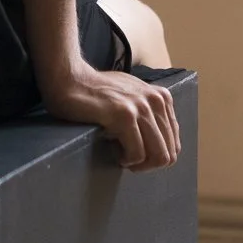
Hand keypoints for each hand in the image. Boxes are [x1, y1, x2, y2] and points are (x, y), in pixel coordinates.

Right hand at [41, 65, 181, 170]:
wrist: (69, 78)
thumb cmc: (96, 92)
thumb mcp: (132, 97)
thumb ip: (149, 114)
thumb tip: (162, 144)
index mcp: (162, 98)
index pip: (174, 144)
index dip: (155, 156)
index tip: (136, 154)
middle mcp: (156, 100)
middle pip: (169, 154)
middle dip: (148, 165)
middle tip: (128, 159)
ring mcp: (141, 107)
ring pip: (158, 157)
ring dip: (138, 164)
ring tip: (121, 155)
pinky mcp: (124, 115)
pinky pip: (137, 154)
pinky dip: (126, 160)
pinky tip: (112, 149)